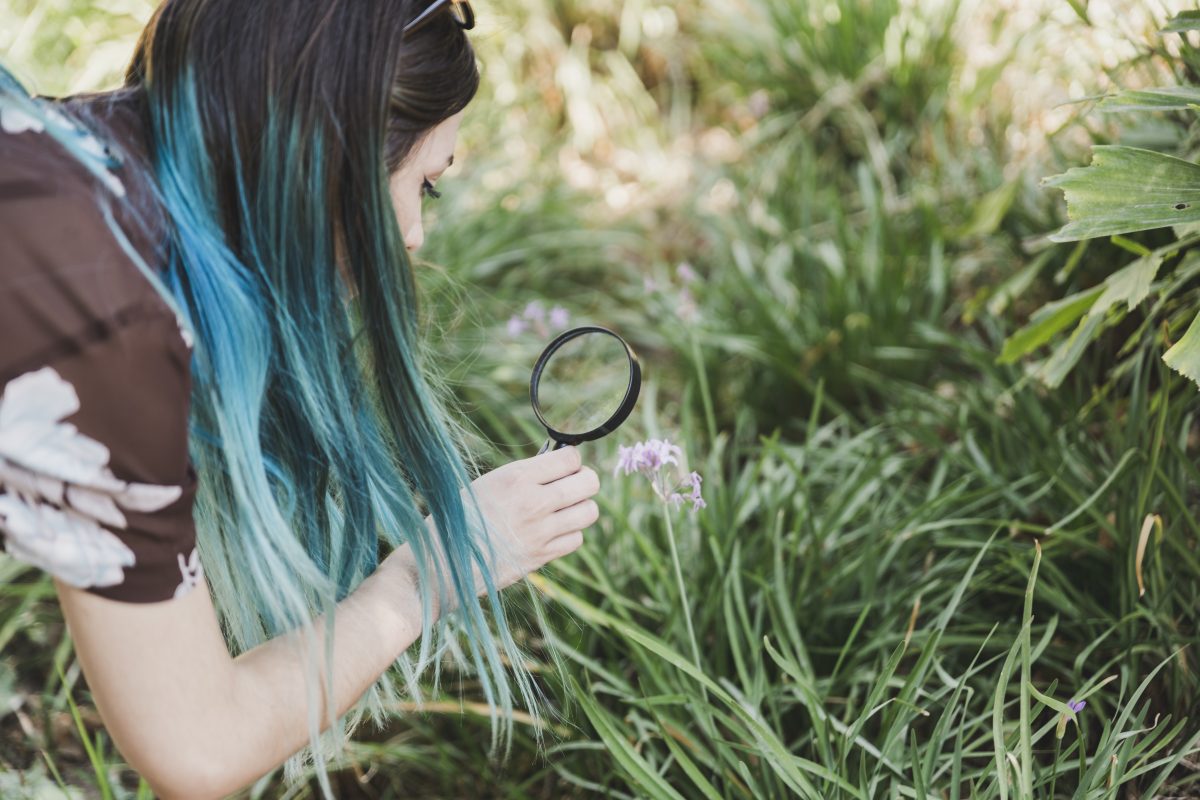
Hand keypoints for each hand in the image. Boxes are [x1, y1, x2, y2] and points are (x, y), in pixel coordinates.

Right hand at [405, 446, 599, 615]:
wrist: (441, 564)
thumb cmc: (457, 518)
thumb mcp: (486, 484)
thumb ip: (522, 476)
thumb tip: (553, 466)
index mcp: (517, 477)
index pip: (571, 458)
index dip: (570, 460)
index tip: (562, 465)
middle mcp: (534, 502)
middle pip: (590, 482)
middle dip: (584, 480)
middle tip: (569, 485)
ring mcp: (541, 532)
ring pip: (589, 512)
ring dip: (580, 508)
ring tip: (563, 509)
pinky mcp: (541, 557)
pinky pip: (576, 539)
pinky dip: (570, 534)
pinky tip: (552, 531)